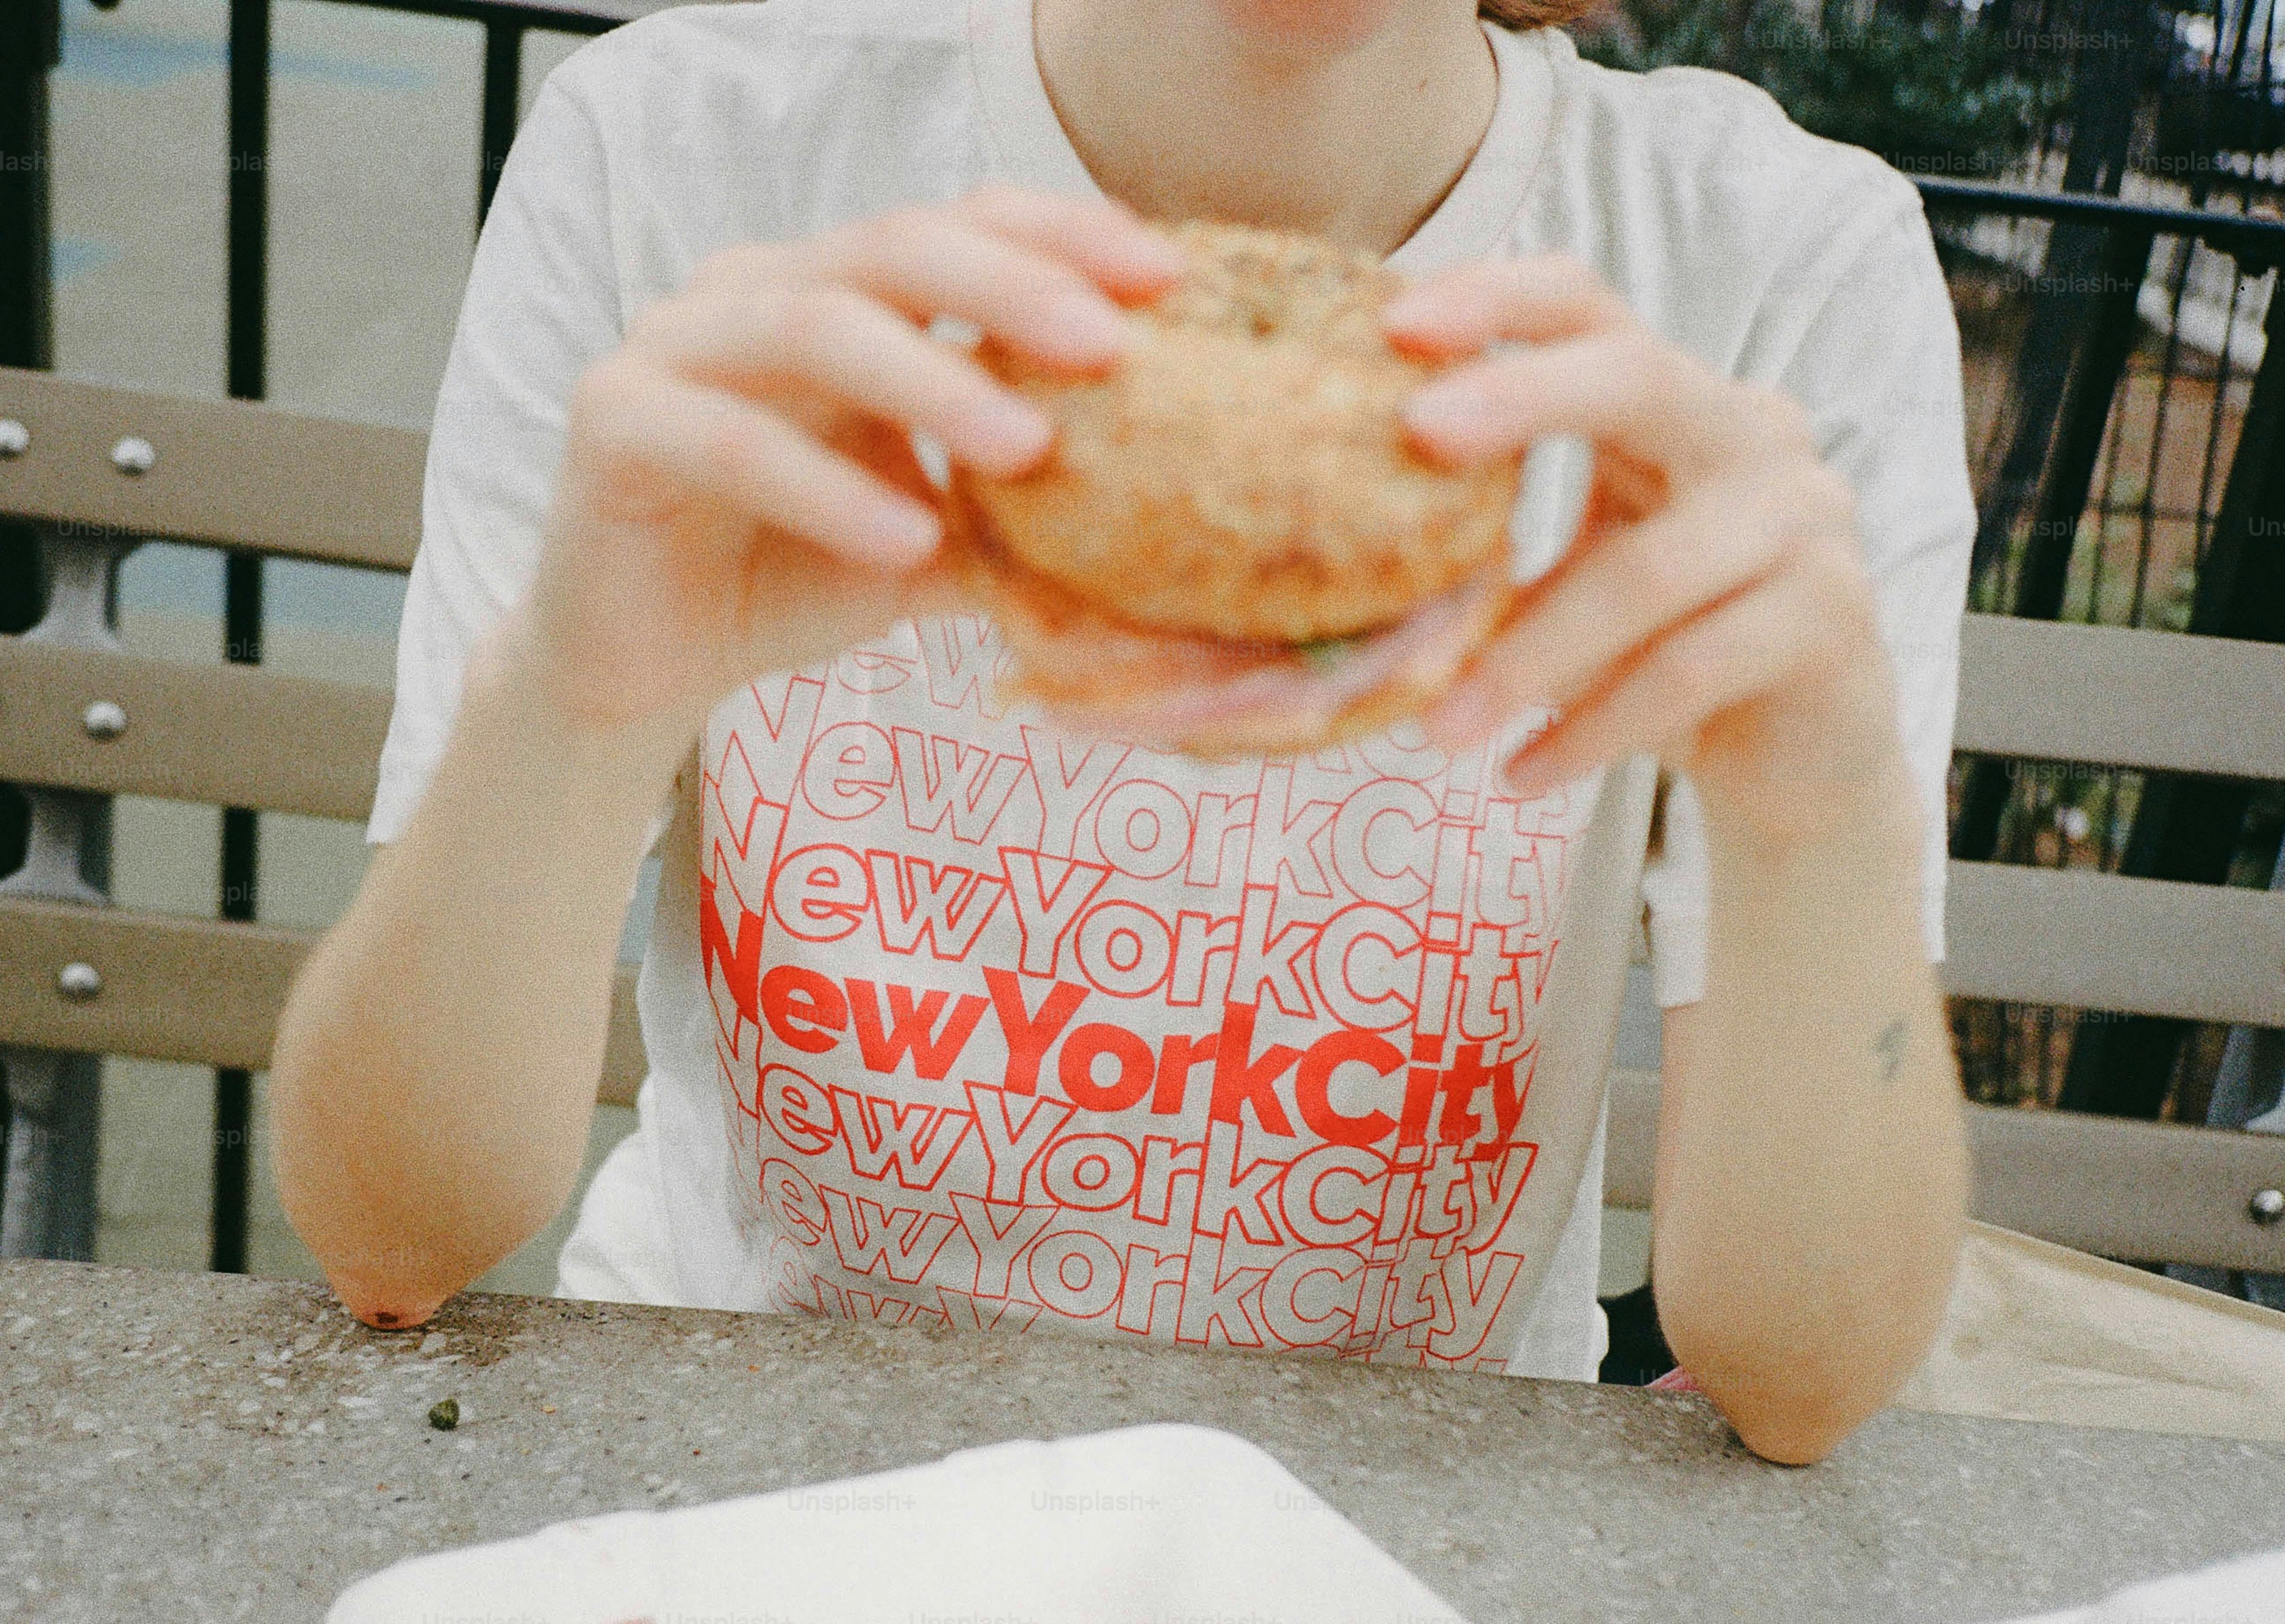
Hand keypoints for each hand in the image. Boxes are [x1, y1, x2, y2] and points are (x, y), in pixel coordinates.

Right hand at [511, 185, 1189, 746]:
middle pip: (892, 249)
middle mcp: (756, 289)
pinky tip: (907, 542)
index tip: (1165, 279)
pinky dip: (827, 491)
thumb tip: (1164, 515)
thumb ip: (1020, 514)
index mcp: (838, 290)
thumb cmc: (795, 574)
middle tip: (1108, 346)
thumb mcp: (933, 539)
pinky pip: (730, 442)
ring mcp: (675, 344)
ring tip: (1028, 452)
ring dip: (930, 386)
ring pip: (812, 329)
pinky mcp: (614, 422)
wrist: (646, 660)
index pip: (957, 224)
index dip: (1060, 237)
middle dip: (1010, 290)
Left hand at [1384, 254, 1908, 848]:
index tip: (1396, 320)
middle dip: (1523, 398)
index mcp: (1674, 398)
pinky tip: (1522, 773)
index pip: (1590, 306)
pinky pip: (1689, 670)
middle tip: (1417, 431)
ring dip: (1529, 655)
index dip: (1499, 299)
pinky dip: (1593, 729)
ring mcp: (1805, 517)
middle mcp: (1750, 431)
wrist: (1799, 758)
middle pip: (1638, 378)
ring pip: (1647, 571)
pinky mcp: (1831, 616)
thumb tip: (1329, 548)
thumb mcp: (1571, 576)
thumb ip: (1494, 543)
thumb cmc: (1661, 648)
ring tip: (1440, 726)